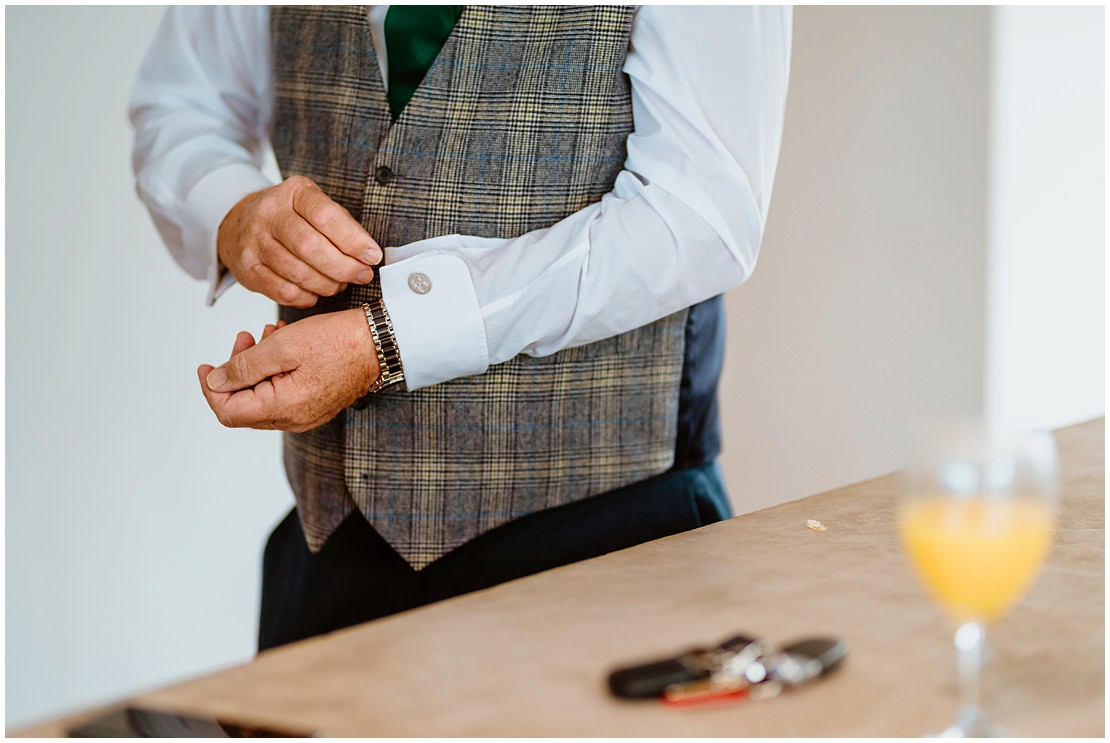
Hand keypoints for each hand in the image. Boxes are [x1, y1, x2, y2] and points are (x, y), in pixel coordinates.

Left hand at [197, 309, 379, 431]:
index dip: (211, 389)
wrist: (381, 343)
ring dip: (255, 368)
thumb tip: (215, 382)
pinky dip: (274, 372)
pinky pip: (282, 394)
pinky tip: (282, 347)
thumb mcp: (282, 346)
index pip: (228, 412)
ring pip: (262, 398)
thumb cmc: (337, 341)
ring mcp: (306, 414)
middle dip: (235, 372)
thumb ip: (243, 367)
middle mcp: (293, 419)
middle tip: (245, 338)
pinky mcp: (315, 405)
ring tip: (266, 335)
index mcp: (283, 408)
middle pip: (244, 406)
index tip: (206, 365)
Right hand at [217, 175, 382, 307]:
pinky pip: (283, 292)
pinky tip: (315, 291)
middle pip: (310, 247)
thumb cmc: (292, 218)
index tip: (372, 256)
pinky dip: (307, 297)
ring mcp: (254, 241)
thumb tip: (369, 255)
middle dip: (343, 267)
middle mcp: (269, 213)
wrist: (241, 223)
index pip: (325, 215)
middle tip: (361, 275)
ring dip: (327, 284)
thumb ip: (344, 227)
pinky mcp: (247, 268)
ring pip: (298, 273)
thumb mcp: (317, 208)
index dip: (353, 240)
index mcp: (294, 192)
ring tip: (339, 283)